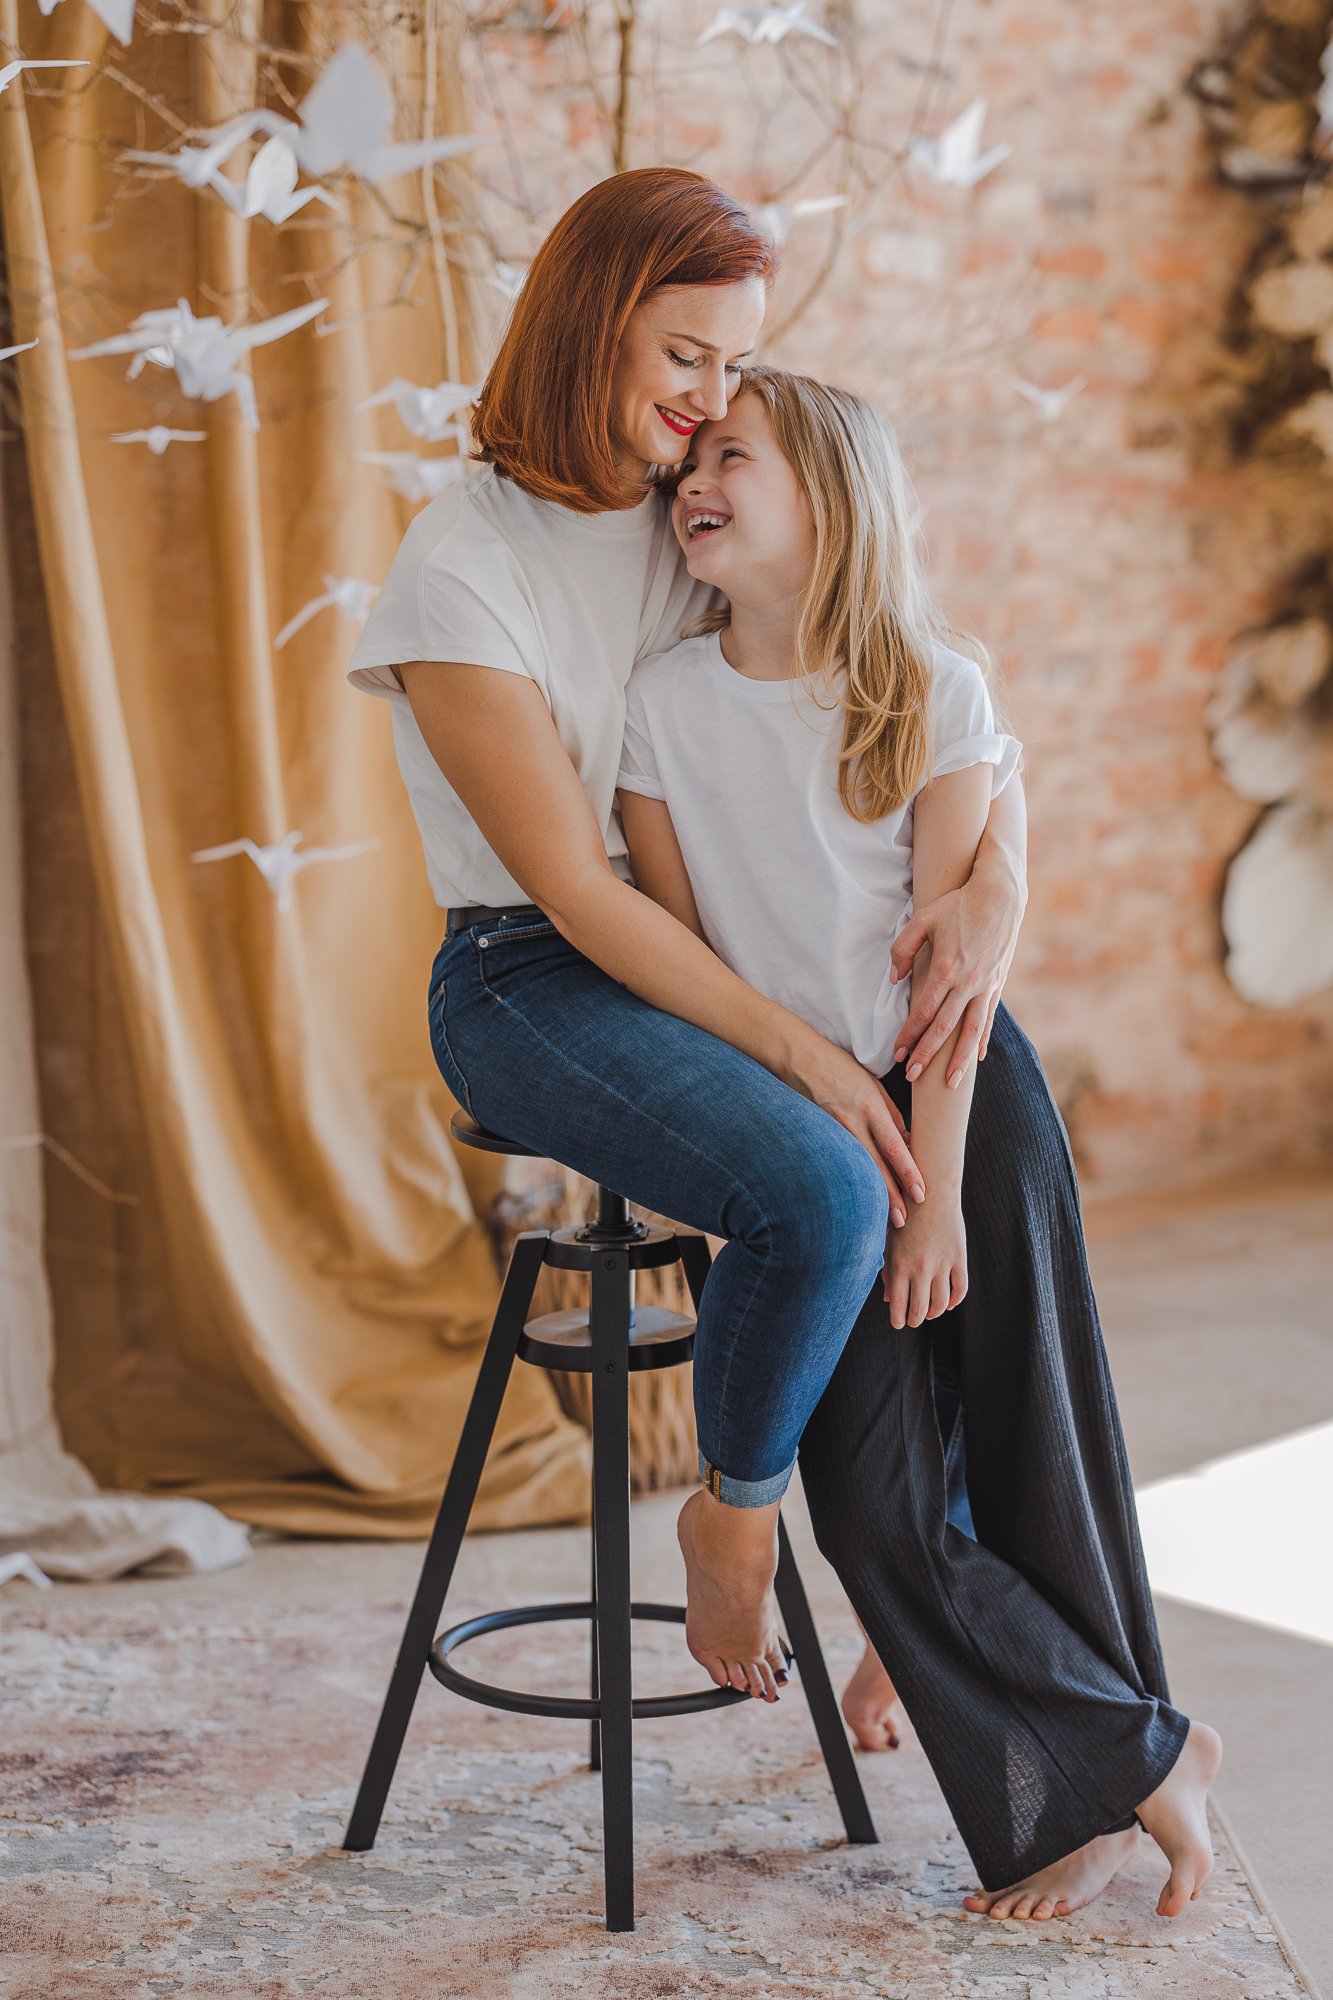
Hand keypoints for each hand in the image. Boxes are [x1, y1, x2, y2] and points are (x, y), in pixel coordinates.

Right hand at [798, 1040, 925, 1228]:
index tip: (921, 1193)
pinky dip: (849, 1180)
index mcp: (871, 1106)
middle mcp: (853, 1120)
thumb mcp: (872, 1084)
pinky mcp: (817, 1133)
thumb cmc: (839, 1067)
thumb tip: (907, 1142)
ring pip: (857, 1167)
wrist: (798, 1056)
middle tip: (905, 1219)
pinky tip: (854, 1199)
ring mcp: (832, 1129)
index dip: (908, 1171)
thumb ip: (890, 1114)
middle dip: (892, 1194)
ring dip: (872, 1194)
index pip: (895, 1145)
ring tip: (885, 1218)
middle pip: (877, 1163)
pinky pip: (838, 1160)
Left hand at [883, 1193, 967, 1328]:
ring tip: (929, 1313)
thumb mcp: (889, 1242)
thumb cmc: (903, 1215)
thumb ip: (888, 1271)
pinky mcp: (959, 1257)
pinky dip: (955, 1301)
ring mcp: (942, 1264)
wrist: (930, 1190)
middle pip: (920, 1310)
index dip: (898, 1320)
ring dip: (934, 1313)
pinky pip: (960, 1289)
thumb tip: (888, 1299)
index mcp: (900, 1265)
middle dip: (915, 1320)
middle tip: (913, 1321)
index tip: (898, 1324)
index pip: (899, 1306)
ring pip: (941, 1303)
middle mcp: (921, 1268)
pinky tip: (949, 1303)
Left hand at [889, 867, 1023, 1085]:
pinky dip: (980, 1040)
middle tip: (910, 1076)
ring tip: (948, 1084)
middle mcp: (967, 983)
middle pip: (943, 1028)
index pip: (923, 1013)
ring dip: (957, 1060)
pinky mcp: (997, 984)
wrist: (1000, 896)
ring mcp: (985, 986)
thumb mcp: (922, 919)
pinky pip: (988, 1019)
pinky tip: (974, 1059)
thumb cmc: (956, 905)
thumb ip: (902, 949)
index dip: (908, 1036)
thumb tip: (894, 980)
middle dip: (926, 1055)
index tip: (896, 1054)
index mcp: (945, 969)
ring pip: (970, 1031)